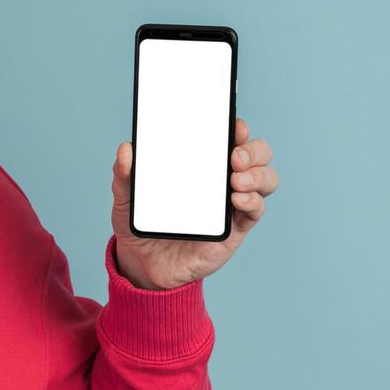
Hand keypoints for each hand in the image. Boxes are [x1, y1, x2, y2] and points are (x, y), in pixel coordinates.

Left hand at [110, 117, 278, 289]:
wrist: (143, 263)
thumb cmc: (141, 223)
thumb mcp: (126, 198)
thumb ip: (124, 175)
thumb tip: (125, 149)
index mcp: (201, 164)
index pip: (229, 138)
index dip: (237, 128)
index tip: (233, 126)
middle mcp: (223, 179)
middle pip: (257, 154)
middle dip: (253, 150)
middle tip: (234, 157)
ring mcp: (232, 203)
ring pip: (265, 179)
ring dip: (258, 175)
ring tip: (236, 180)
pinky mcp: (234, 229)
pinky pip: (256, 210)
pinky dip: (253, 201)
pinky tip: (236, 199)